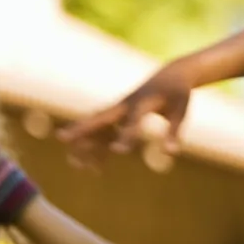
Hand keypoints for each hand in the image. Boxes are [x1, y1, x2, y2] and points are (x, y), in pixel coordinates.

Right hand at [55, 62, 195, 170]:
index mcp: (143, 101)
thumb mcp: (181, 109)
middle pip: (101, 117)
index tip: (118, 152)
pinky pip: (104, 132)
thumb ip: (174, 130)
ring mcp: (120, 110)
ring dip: (85, 142)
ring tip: (73, 163)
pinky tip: (92, 167)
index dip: (127, 135)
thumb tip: (170, 152)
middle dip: (83, 128)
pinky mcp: (119, 116)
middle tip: (62, 137)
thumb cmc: (177, 93)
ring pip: (97, 126)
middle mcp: (126, 105)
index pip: (134, 119)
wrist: (169, 76)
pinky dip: (97, 147)